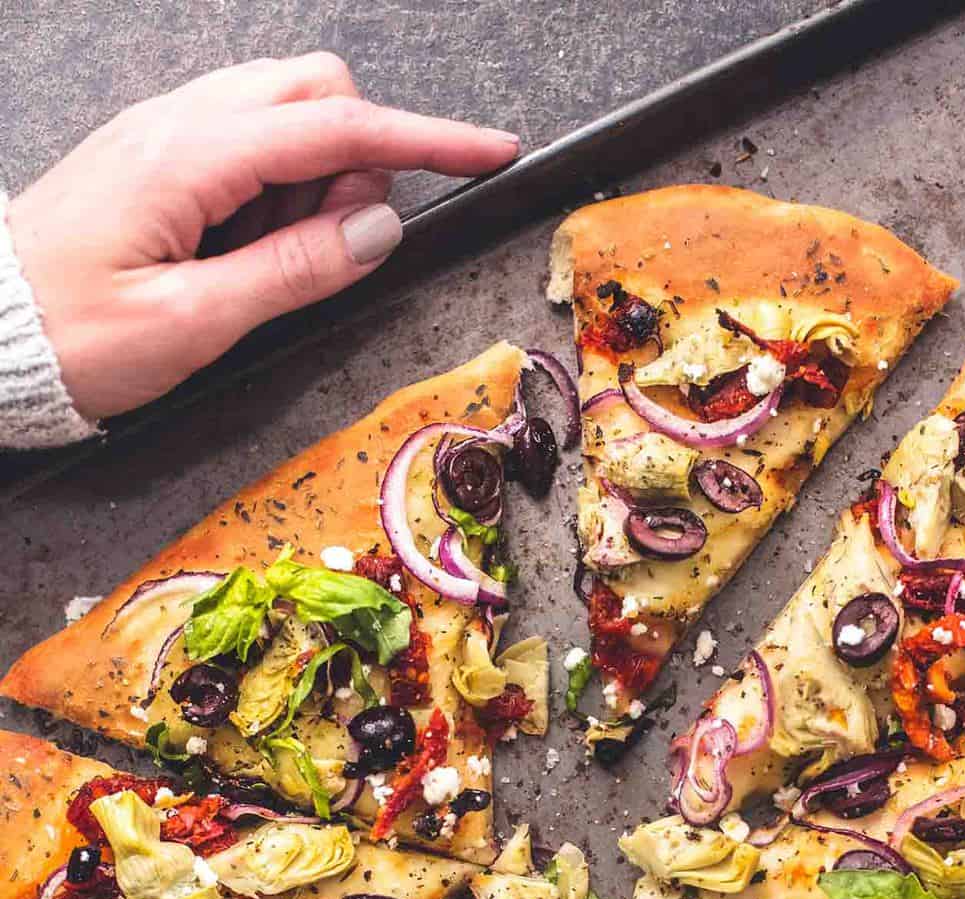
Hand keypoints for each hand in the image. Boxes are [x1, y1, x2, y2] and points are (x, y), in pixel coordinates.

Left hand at [7, 54, 518, 420]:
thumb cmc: (70, 336)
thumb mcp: (192, 324)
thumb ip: (293, 272)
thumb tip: (377, 233)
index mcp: (192, 156)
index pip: (339, 127)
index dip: (425, 138)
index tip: (490, 149)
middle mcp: (179, 122)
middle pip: (315, 90)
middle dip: (357, 157)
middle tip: (336, 249)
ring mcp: (165, 131)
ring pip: (282, 111)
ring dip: (313, 178)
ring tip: (274, 263)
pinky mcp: (155, 156)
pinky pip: (243, 141)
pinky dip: (273, 187)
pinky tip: (246, 249)